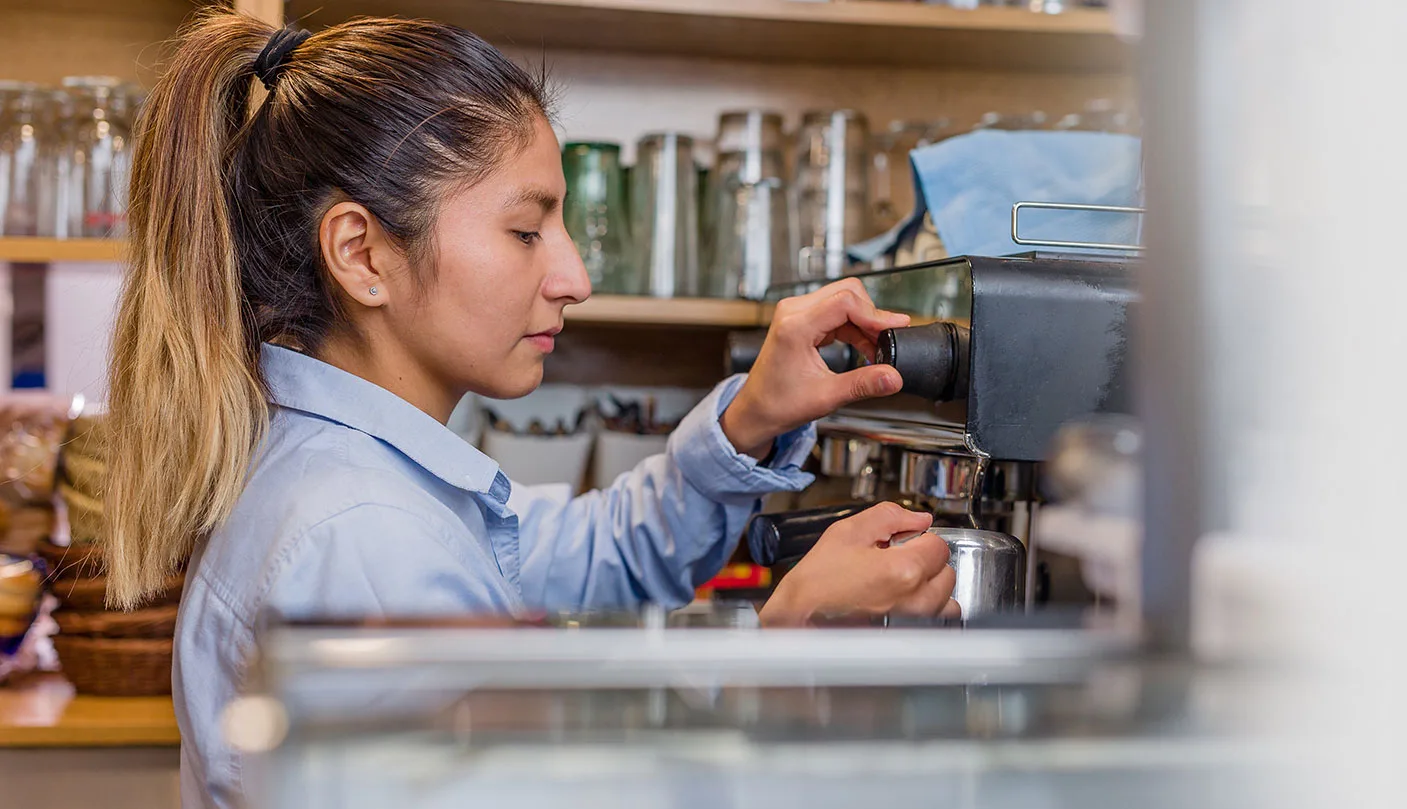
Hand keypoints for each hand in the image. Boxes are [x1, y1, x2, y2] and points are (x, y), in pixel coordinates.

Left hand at [720, 278, 910, 458]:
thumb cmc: (778, 403)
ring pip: (843, 300)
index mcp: (795, 326)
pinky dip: (853, 327)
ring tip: (876, 349)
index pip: (845, 302)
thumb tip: (893, 377)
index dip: (875, 314)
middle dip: (871, 315)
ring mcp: (796, 313)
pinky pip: (835, 312)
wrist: (756, 410)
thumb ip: (863, 384)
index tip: (894, 328)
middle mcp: (793, 312)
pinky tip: (864, 347)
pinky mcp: (801, 320)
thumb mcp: (826, 396)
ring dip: (864, 322)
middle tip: (887, 340)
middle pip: (846, 293)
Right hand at [758, 502, 959, 626]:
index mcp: (904, 569)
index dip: (917, 538)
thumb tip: (919, 518)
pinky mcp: (908, 634)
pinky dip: (929, 608)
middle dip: (926, 560)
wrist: (802, 614)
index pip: (939, 544)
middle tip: (896, 559)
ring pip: (947, 598)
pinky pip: (936, 618)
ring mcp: (913, 621)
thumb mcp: (849, 531)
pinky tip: (903, 599)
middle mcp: (915, 599)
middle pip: (946, 570)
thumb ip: (890, 516)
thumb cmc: (818, 578)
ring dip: (932, 585)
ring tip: (903, 581)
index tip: (898, 542)